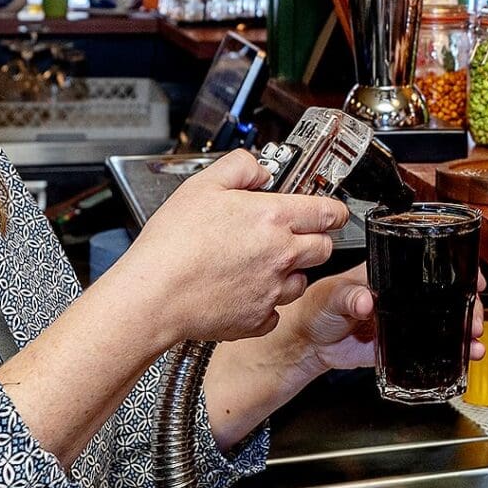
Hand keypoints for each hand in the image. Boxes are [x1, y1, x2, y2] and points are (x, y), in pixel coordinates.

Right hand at [111, 150, 347, 343]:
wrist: (153, 295)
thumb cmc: (172, 244)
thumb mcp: (203, 184)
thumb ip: (239, 167)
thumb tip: (260, 170)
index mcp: (272, 218)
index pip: (328, 213)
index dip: (333, 210)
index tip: (331, 212)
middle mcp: (281, 256)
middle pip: (323, 248)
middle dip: (313, 239)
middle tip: (288, 236)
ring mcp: (272, 291)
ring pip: (301, 281)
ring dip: (288, 273)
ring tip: (256, 266)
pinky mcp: (258, 320)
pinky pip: (274, 313)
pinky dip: (264, 305)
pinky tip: (241, 292)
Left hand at [268, 265, 487, 378]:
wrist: (308, 342)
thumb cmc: (316, 308)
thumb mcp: (332, 295)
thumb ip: (348, 297)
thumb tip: (364, 299)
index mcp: (386, 276)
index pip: (425, 267)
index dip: (453, 271)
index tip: (471, 278)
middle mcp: (399, 296)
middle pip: (442, 296)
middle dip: (465, 304)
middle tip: (474, 316)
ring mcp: (400, 320)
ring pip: (440, 321)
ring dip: (461, 328)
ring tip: (473, 338)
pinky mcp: (396, 344)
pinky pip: (426, 348)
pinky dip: (446, 352)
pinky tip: (461, 355)